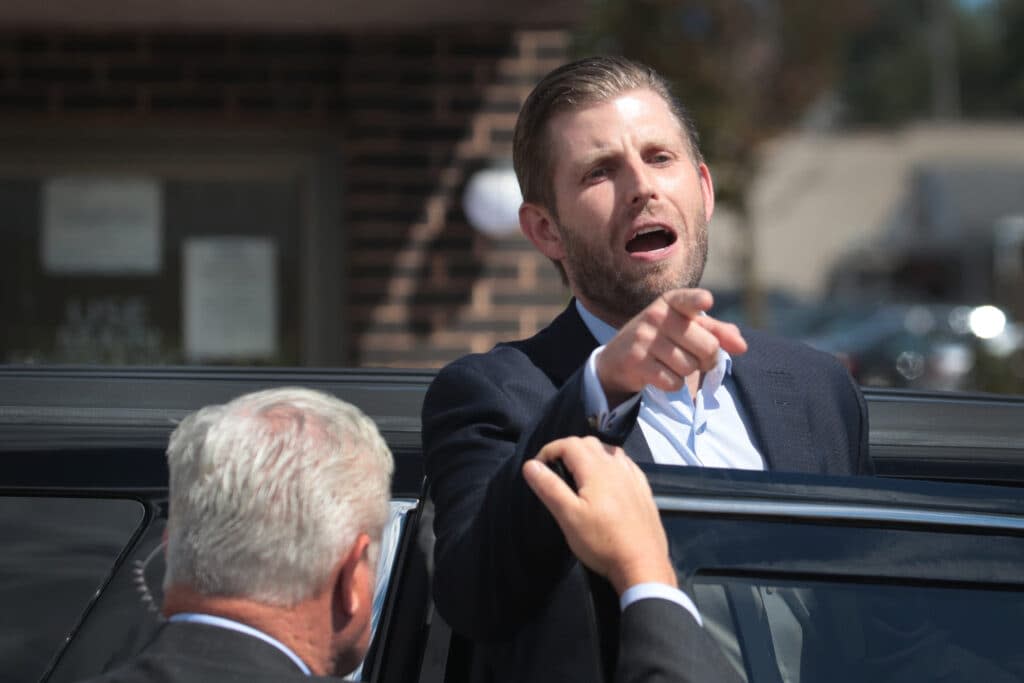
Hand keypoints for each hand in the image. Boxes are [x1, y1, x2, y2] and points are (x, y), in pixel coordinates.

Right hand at [522, 436, 676, 594]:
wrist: (642, 565)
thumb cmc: (602, 542)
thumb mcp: (568, 516)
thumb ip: (549, 487)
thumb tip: (531, 465)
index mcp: (596, 469)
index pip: (569, 444)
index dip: (549, 450)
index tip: (538, 468)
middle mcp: (617, 466)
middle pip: (589, 443)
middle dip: (568, 450)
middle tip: (555, 471)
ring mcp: (633, 478)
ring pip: (609, 451)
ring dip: (590, 455)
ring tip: (579, 475)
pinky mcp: (643, 491)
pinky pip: (626, 465)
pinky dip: (611, 465)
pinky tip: (608, 482)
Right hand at [596, 289, 746, 405]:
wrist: (618, 358)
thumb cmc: (662, 340)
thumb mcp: (685, 328)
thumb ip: (716, 332)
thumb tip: (742, 345)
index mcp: (671, 302)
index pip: (688, 299)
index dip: (698, 300)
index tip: (707, 301)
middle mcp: (655, 316)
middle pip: (707, 346)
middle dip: (707, 358)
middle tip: (695, 358)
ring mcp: (644, 339)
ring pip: (689, 366)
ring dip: (687, 372)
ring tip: (672, 364)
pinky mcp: (637, 362)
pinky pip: (673, 382)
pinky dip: (673, 384)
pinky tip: (661, 374)